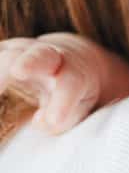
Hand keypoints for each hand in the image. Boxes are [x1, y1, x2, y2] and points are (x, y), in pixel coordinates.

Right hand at [0, 33, 128, 133]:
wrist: (70, 62)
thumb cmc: (75, 95)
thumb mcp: (77, 108)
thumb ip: (62, 118)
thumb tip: (41, 121)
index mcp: (76, 72)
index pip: (72, 83)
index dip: (62, 101)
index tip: (53, 121)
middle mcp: (50, 56)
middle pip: (40, 55)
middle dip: (29, 62)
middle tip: (18, 71)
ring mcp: (23, 51)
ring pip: (7, 54)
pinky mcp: (3, 52)